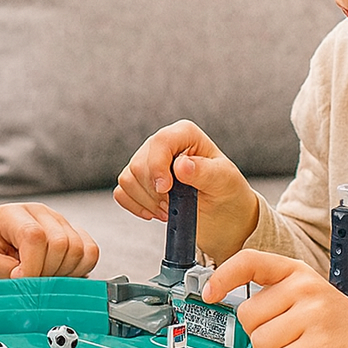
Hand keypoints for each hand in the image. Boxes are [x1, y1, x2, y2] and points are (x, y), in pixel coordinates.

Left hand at [0, 203, 98, 280]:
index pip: (34, 236)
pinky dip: (80, 269)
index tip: (19, 280)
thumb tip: (24, 281)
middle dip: (47, 273)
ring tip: (42, 278)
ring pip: (80, 249)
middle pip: (61, 243)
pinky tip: (59, 275)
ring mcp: (59, 222)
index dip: (31, 265)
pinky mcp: (72, 234)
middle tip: (30, 282)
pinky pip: (91, 252)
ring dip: (64, 273)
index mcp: (13, 214)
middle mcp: (40, 213)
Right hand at [114, 119, 258, 262]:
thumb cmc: (226, 191)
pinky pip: (121, 192)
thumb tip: (181, 165)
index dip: (158, 167)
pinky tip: (155, 212)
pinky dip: (135, 206)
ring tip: (169, 210)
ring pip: (128, 179)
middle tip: (176, 205)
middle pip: (139, 164)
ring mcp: (147, 162)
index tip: (167, 189)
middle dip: (155, 192)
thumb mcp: (224, 181)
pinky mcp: (138, 180)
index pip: (160, 142)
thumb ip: (204, 172)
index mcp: (184, 134)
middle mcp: (162, 144)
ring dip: (147, 202)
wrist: (222, 212)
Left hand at [204, 248, 347, 347]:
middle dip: (260, 334)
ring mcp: (315, 316)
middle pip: (247, 316)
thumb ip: (275, 296)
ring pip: (260, 343)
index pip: (250, 261)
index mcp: (297, 272)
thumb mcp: (309, 296)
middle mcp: (305, 288)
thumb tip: (227, 304)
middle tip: (289, 338)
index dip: (223, 276)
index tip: (207, 293)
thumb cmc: (341, 327)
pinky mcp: (321, 346)